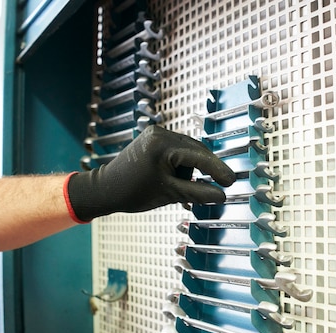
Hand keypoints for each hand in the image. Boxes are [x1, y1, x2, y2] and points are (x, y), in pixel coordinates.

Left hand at [66, 125, 235, 221]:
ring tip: (181, 188)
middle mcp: (161, 133)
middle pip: (196, 151)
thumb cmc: (132, 192)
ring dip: (192, 169)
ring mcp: (156, 133)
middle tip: (221, 185)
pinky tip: (177, 179)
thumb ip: (198, 193)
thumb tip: (222, 196)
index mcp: (163, 145)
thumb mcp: (169, 194)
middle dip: (206, 169)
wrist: (105, 189)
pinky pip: (178, 150)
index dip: (218, 170)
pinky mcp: (154, 138)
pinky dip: (182, 165)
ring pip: (189, 151)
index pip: (199, 157)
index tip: (231, 181)